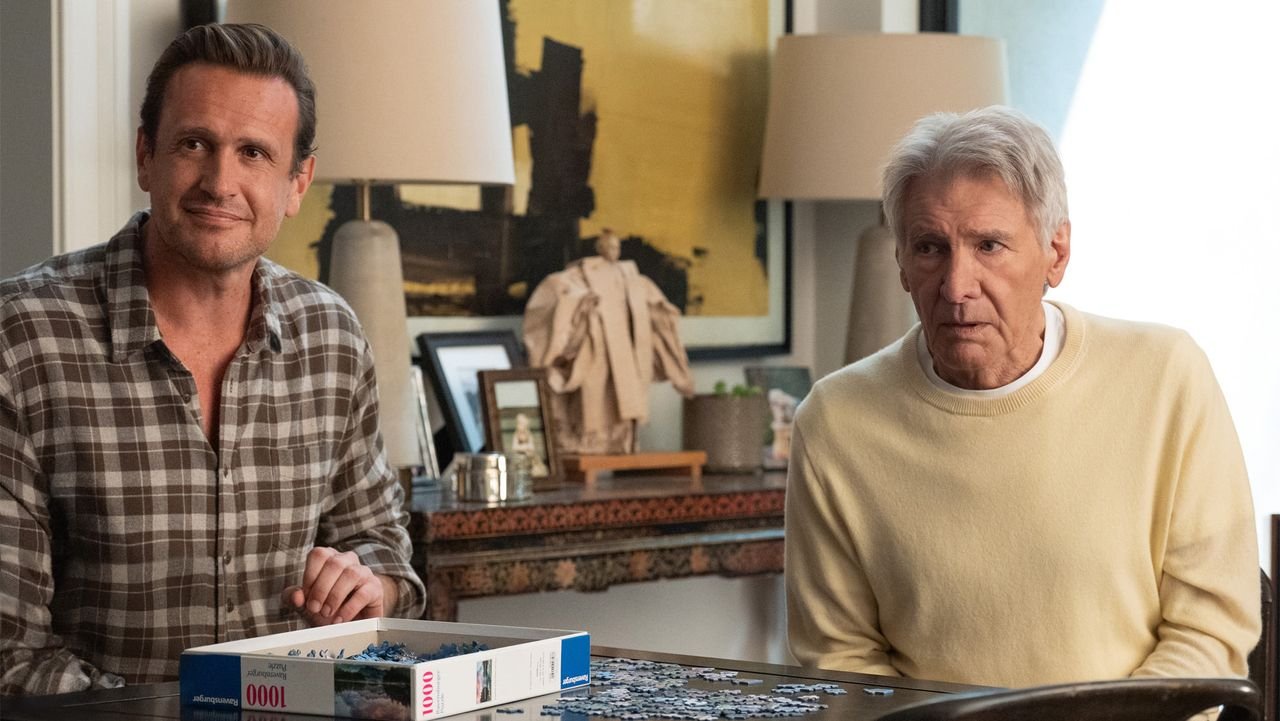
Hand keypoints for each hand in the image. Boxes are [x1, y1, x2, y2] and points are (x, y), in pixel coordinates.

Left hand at [280, 547, 398, 625]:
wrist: (349, 623)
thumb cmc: (326, 608)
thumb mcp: (304, 604)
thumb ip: (293, 597)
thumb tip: (296, 596)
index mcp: (329, 558)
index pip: (319, 554)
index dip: (310, 576)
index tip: (305, 597)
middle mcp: (348, 560)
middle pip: (335, 563)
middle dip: (321, 589)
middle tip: (315, 609)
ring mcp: (364, 572)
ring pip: (351, 574)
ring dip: (335, 596)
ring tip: (327, 614)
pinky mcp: (375, 588)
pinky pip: (364, 593)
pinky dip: (349, 608)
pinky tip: (339, 619)